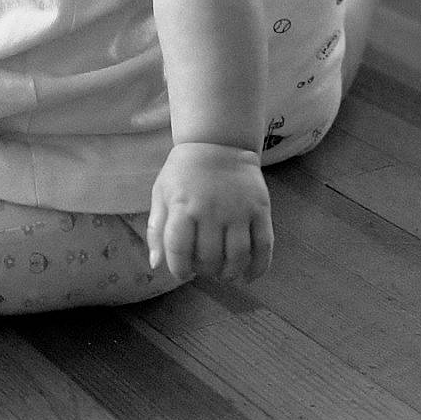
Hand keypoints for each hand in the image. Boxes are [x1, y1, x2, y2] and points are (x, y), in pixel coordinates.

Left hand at [148, 142, 271, 283]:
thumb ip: (157, 229)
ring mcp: (239, 211)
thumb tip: (156, 265)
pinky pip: (264, 246)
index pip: (179, 250)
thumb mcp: (161, 194)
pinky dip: (258, 267)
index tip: (182, 272)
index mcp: (183, 206)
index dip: (179, 268)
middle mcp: (211, 210)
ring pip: (237, 257)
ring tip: (223, 274)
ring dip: (229, 273)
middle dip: (205, 271)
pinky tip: (248, 277)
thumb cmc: (184, 172)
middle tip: (204, 269)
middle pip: (210, 257)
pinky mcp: (260, 210)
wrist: (218, 143)